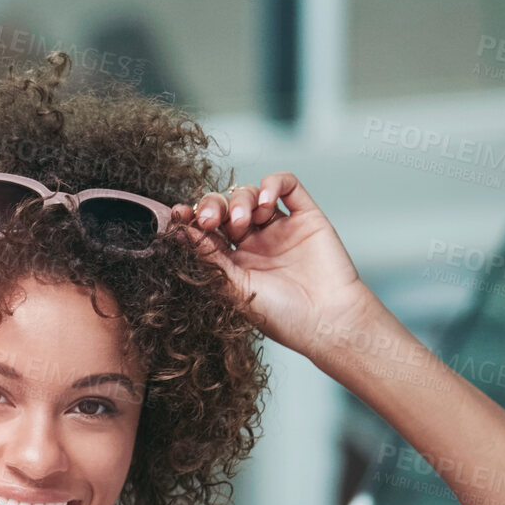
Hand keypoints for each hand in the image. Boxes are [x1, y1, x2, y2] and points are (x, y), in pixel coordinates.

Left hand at [170, 172, 382, 355]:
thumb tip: (178, 231)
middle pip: (224, 207)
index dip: (190, 218)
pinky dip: (273, 183)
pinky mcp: (306, 217)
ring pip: (251, 194)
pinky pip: (288, 185)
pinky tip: (267, 201)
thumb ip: (208, 258)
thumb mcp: (235, 288)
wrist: (327, 321)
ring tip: (243, 222)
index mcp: (232, 260)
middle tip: (211, 221)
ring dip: (240, 200)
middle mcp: (254, 241)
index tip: (177, 215)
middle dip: (212, 207)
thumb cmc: (281, 315)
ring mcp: (279, 227)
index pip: (205, 229)